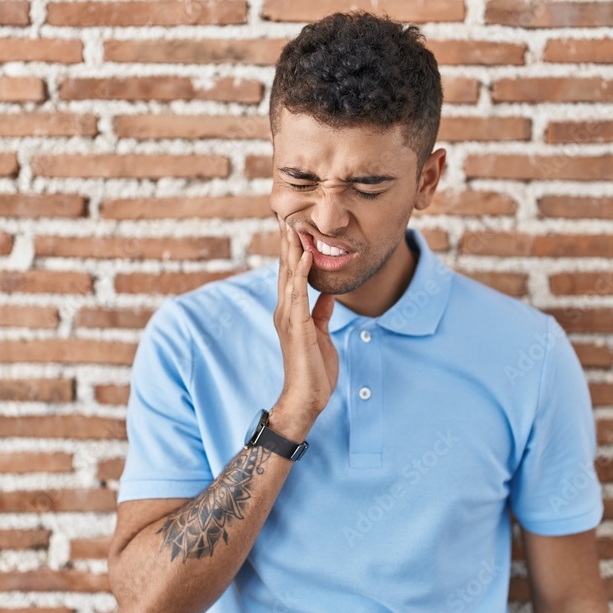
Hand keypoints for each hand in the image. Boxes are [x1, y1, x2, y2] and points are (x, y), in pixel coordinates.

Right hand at [271, 216, 338, 438]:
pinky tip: (305, 255)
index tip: (294, 227)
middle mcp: (284, 311)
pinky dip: (301, 272)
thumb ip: (322, 312)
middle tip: (287, 215)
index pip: (289, 275)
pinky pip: (298, 294)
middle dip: (287, 243)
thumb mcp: (321, 333)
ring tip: (294, 226)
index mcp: (290, 312)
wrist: (307, 396)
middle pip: (284, 269)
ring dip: (291, 250)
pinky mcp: (296, 326)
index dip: (291, 250)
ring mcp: (287, 317)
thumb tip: (328, 293)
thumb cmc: (313, 369)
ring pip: (288, 276)